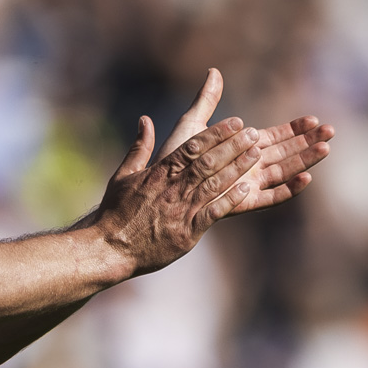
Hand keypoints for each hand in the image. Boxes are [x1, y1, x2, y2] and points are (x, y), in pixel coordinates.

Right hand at [96, 112, 260, 275]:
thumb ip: (138, 148)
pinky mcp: (187, 232)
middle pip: (208, 161)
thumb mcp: (122, 175)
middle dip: (233, 146)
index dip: (216, 133)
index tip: (235, 122)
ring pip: (214, 183)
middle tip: (254, 133)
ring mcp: (181, 209)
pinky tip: (247, 189)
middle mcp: (173, 188)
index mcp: (159, 172)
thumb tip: (144, 120)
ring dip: (237, 167)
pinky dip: (230, 199)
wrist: (110, 247)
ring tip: (257, 154)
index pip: (192, 147)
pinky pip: (213, 212)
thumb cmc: (115, 212)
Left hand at [156, 68, 333, 214]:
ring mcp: (246, 185)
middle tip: (331, 131)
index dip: (294, 128)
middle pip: (285, 153)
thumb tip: (214, 71)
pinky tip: (306, 178)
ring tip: (326, 148)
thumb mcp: (191, 124)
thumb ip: (206, 100)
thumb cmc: (172, 158)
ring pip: (283, 172)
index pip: (273, 137)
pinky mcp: (241, 203)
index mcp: (239, 149)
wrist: (158, 189)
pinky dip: (288, 189)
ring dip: (305, 160)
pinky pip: (269, 197)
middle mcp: (247, 167)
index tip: (314, 118)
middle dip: (308, 142)